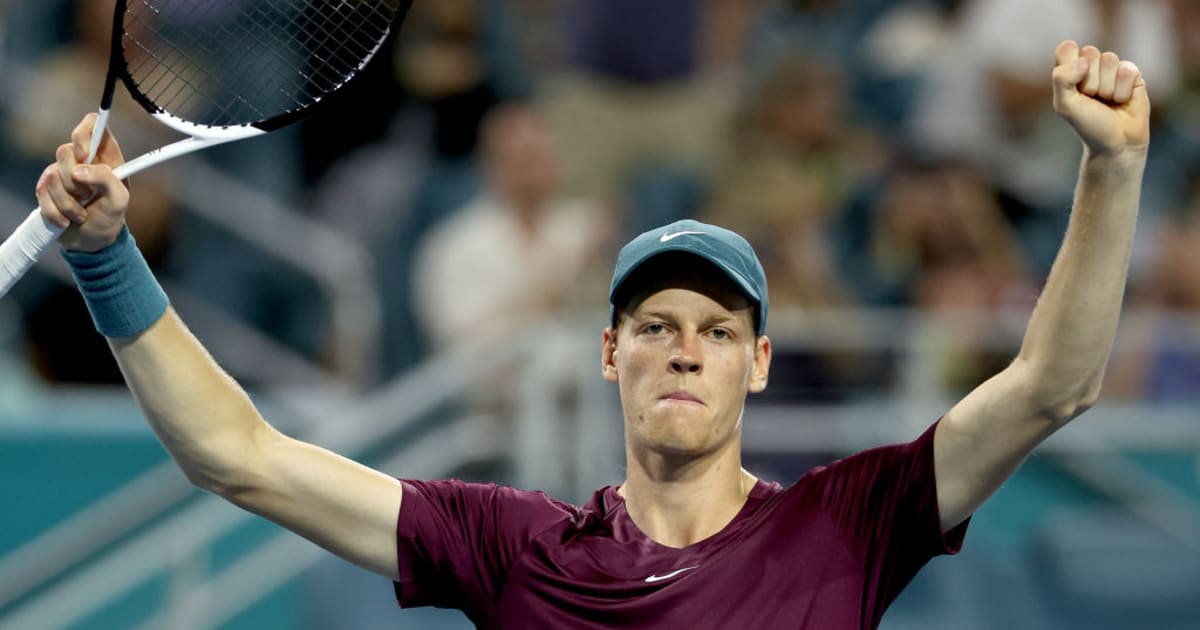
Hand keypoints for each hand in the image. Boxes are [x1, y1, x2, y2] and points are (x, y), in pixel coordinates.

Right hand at [35, 113, 130, 251]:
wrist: (92, 240)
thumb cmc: (110, 216)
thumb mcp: (119, 199)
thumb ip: (107, 179)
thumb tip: (79, 170)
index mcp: (104, 155)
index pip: (91, 125)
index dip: (83, 134)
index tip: (83, 155)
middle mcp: (80, 159)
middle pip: (64, 151)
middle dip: (76, 181)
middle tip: (89, 196)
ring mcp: (60, 173)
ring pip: (52, 175)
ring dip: (69, 203)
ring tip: (82, 212)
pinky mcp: (45, 188)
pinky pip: (42, 194)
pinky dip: (57, 212)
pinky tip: (68, 218)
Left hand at [1051, 40, 1149, 156]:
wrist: (1116, 142)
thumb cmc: (1087, 124)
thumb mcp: (1064, 105)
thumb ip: (1062, 79)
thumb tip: (1083, 60)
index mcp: (1070, 70)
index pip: (1067, 48)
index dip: (1070, 65)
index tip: (1073, 87)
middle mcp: (1090, 65)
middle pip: (1089, 52)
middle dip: (1089, 80)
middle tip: (1091, 98)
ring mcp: (1112, 69)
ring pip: (1109, 59)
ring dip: (1106, 87)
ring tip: (1106, 101)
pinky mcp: (1132, 74)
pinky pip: (1127, 70)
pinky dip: (1122, 90)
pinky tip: (1122, 101)